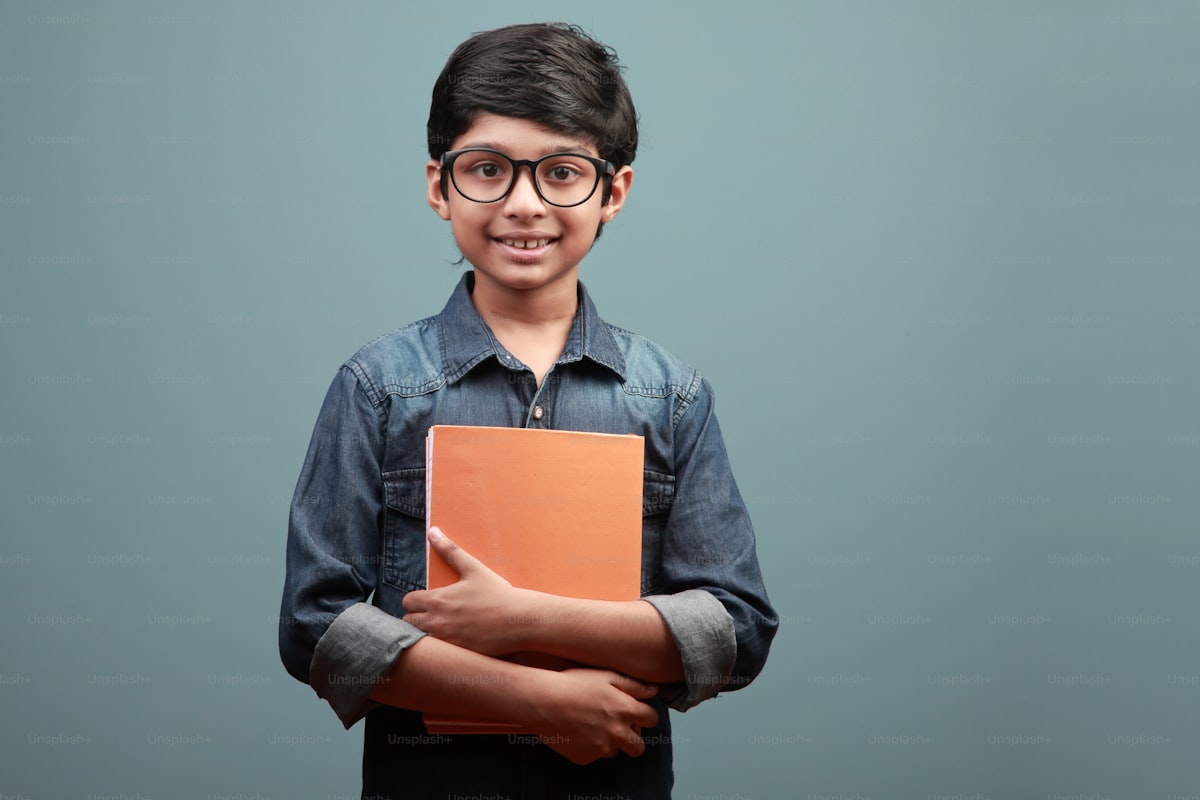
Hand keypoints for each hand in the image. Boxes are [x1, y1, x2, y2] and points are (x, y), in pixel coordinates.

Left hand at [401, 527, 528, 656]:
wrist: (519, 620)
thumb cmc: (497, 594)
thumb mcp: (473, 569)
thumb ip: (450, 550)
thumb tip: (432, 531)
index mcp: (438, 600)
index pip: (407, 602)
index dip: (414, 601)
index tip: (425, 602)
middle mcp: (437, 622)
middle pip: (407, 623)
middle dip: (414, 619)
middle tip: (429, 616)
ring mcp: (446, 641)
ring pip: (418, 640)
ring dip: (423, 634)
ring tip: (438, 630)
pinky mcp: (455, 655)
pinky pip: (435, 654)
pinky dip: (438, 648)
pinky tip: (450, 643)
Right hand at [522, 667, 658, 764]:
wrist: (542, 700)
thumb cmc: (573, 683)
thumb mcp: (605, 676)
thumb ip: (633, 685)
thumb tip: (654, 691)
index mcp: (625, 710)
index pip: (651, 719)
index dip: (645, 715)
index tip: (636, 712)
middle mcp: (617, 733)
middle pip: (639, 747)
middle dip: (633, 738)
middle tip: (619, 727)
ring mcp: (600, 748)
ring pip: (614, 750)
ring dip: (609, 741)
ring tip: (592, 724)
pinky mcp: (585, 757)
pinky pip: (594, 755)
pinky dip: (589, 745)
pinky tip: (577, 730)